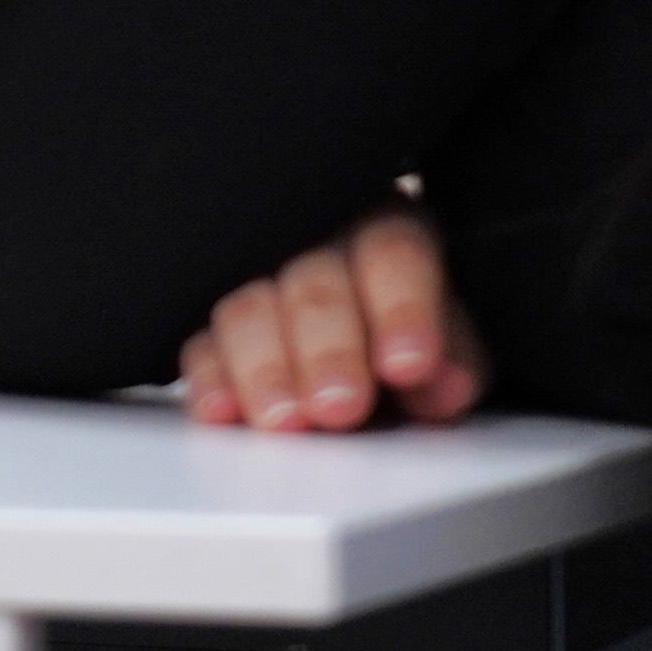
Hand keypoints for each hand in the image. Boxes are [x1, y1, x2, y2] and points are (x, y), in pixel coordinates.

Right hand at [180, 206, 484, 433]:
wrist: (349, 335)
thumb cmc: (400, 330)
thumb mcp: (445, 337)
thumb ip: (454, 356)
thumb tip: (447, 387)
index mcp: (382, 229)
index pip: (393, 255)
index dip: (401, 310)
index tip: (409, 366)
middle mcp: (312, 242)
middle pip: (315, 285)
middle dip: (327, 348)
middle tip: (341, 405)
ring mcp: (251, 277)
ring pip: (246, 309)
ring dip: (264, 368)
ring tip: (284, 420)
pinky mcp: (204, 322)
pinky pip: (197, 345)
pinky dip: (209, 380)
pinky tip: (223, 411)